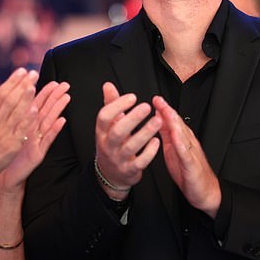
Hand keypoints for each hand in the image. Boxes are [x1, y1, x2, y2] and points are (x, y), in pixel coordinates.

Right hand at [0, 68, 39, 180]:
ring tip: (34, 86)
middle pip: (9, 101)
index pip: (0, 94)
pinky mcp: (12, 146)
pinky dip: (27, 120)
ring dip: (26, 99)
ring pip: (15, 114)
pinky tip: (35, 109)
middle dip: (22, 86)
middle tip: (33, 74)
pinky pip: (21, 130)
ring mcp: (3, 135)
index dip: (12, 81)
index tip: (22, 70)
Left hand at [0, 81, 69, 191]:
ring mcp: (37, 141)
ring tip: (66, 97)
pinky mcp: (38, 153)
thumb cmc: (7, 152)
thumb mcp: (8, 130)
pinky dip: (55, 130)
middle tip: (65, 85)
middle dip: (55, 97)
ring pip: (49, 122)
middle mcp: (34, 131)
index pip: (36, 104)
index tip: (53, 81)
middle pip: (46, 110)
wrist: (6, 173)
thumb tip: (11, 96)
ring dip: (58, 109)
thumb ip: (10, 114)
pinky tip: (62, 121)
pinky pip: (47, 140)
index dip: (45, 92)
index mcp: (26, 123)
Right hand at [94, 82, 160, 198]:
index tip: (132, 97)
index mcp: (101, 132)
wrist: (111, 174)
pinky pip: (140, 162)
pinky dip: (149, 151)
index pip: (104, 117)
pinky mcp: (130, 170)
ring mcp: (118, 159)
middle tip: (147, 106)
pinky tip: (157, 140)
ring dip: (145, 133)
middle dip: (133, 118)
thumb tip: (108, 85)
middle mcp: (108, 145)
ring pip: (131, 147)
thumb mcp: (108, 126)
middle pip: (118, 132)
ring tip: (158, 120)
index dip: (117, 106)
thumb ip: (110, 105)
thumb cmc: (112, 144)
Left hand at [152, 95, 220, 217]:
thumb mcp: (173, 151)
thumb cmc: (188, 172)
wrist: (205, 192)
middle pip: (178, 124)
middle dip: (168, 111)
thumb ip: (167, 136)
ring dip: (174, 122)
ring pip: (183, 135)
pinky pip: (186, 153)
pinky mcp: (192, 165)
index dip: (164, 110)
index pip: (173, 122)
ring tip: (165, 111)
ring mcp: (191, 153)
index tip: (155, 99)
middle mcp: (188, 143)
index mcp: (182, 140)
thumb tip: (158, 121)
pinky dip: (180, 143)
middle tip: (158, 100)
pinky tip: (175, 136)